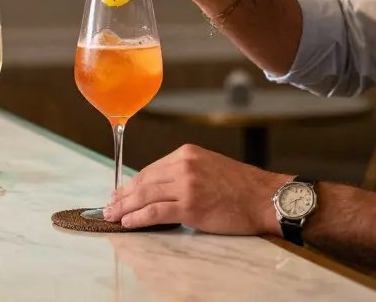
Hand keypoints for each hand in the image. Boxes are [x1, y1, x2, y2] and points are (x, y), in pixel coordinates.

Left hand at [103, 144, 288, 234]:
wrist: (265, 198)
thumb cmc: (242, 188)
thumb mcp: (209, 168)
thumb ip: (185, 173)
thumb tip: (159, 188)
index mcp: (187, 153)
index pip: (151, 169)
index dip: (133, 183)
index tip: (121, 192)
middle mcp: (184, 165)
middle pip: (144, 181)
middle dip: (123, 196)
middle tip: (109, 206)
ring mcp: (186, 185)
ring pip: (145, 196)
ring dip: (125, 208)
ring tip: (112, 216)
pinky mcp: (190, 206)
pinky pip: (155, 212)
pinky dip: (138, 218)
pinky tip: (128, 222)